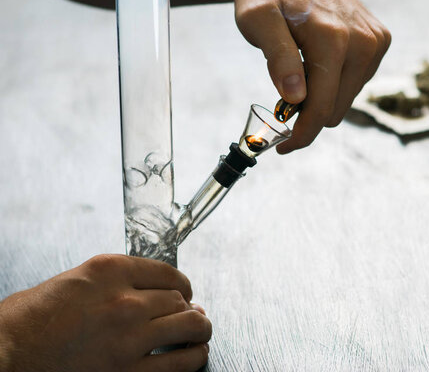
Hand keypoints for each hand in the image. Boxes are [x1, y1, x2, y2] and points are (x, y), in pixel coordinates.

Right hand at [0, 254, 210, 371]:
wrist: (4, 354)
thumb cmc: (28, 320)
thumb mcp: (72, 281)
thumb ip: (111, 282)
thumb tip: (142, 290)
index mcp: (109, 271)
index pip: (166, 271)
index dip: (183, 283)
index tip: (186, 290)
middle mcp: (125, 300)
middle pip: (179, 299)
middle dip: (190, 307)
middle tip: (195, 313)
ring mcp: (129, 337)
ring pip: (187, 326)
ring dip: (200, 329)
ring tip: (202, 332)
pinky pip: (177, 363)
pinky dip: (193, 357)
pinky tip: (196, 355)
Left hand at [235, 0, 390, 152]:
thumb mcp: (257, 22)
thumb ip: (278, 58)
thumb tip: (296, 97)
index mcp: (333, 38)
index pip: (321, 107)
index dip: (301, 135)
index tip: (283, 147)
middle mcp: (363, 41)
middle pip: (336, 109)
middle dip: (308, 115)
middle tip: (283, 104)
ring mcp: (375, 41)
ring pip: (347, 99)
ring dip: (321, 97)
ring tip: (300, 73)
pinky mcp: (379, 41)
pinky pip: (356, 82)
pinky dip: (335, 83)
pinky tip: (318, 63)